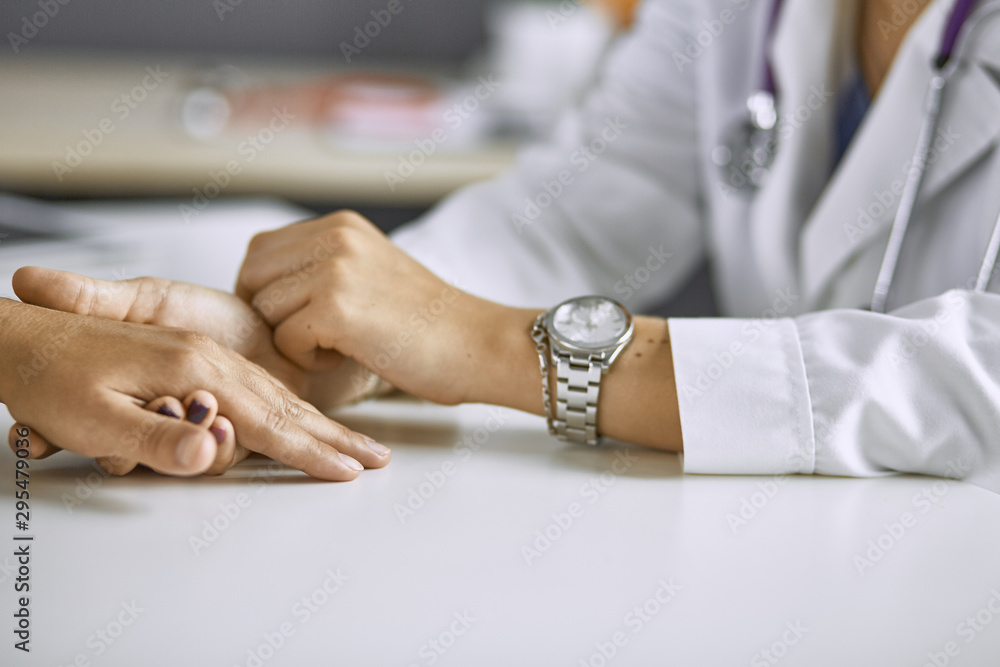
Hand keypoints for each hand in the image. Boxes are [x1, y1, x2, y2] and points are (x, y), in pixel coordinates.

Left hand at [5, 269, 390, 478]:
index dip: (310, 450)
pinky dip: (290, 410)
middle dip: (333, 436)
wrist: (24, 329)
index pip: (267, 421)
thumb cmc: (51, 372)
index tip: (349, 471)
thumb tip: (211, 452)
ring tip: (356, 446)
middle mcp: (211, 360)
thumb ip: (156, 435)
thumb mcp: (92, 415)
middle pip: (286, 406)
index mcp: (195, 369)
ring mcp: (209, 357)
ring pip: (277, 397)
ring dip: (319, 424)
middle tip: (376, 460)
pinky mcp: (202, 358)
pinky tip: (303, 420)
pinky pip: (257, 390)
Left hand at [236, 211, 511, 404]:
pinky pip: (285, 340)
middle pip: (253, 276)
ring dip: (291, 339)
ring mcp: (335, 271)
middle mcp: (335, 238)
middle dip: (268, 315)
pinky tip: (347, 357)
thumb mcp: (371, 271)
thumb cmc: (429, 323)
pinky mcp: (337, 310)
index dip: (264, 291)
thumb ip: (323, 267)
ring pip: (266, 310)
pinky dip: (309, 360)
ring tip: (337, 347)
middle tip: (307, 338)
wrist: (478, 343)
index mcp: (342, 226)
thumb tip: (261, 290)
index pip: (261, 250)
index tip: (291, 318)